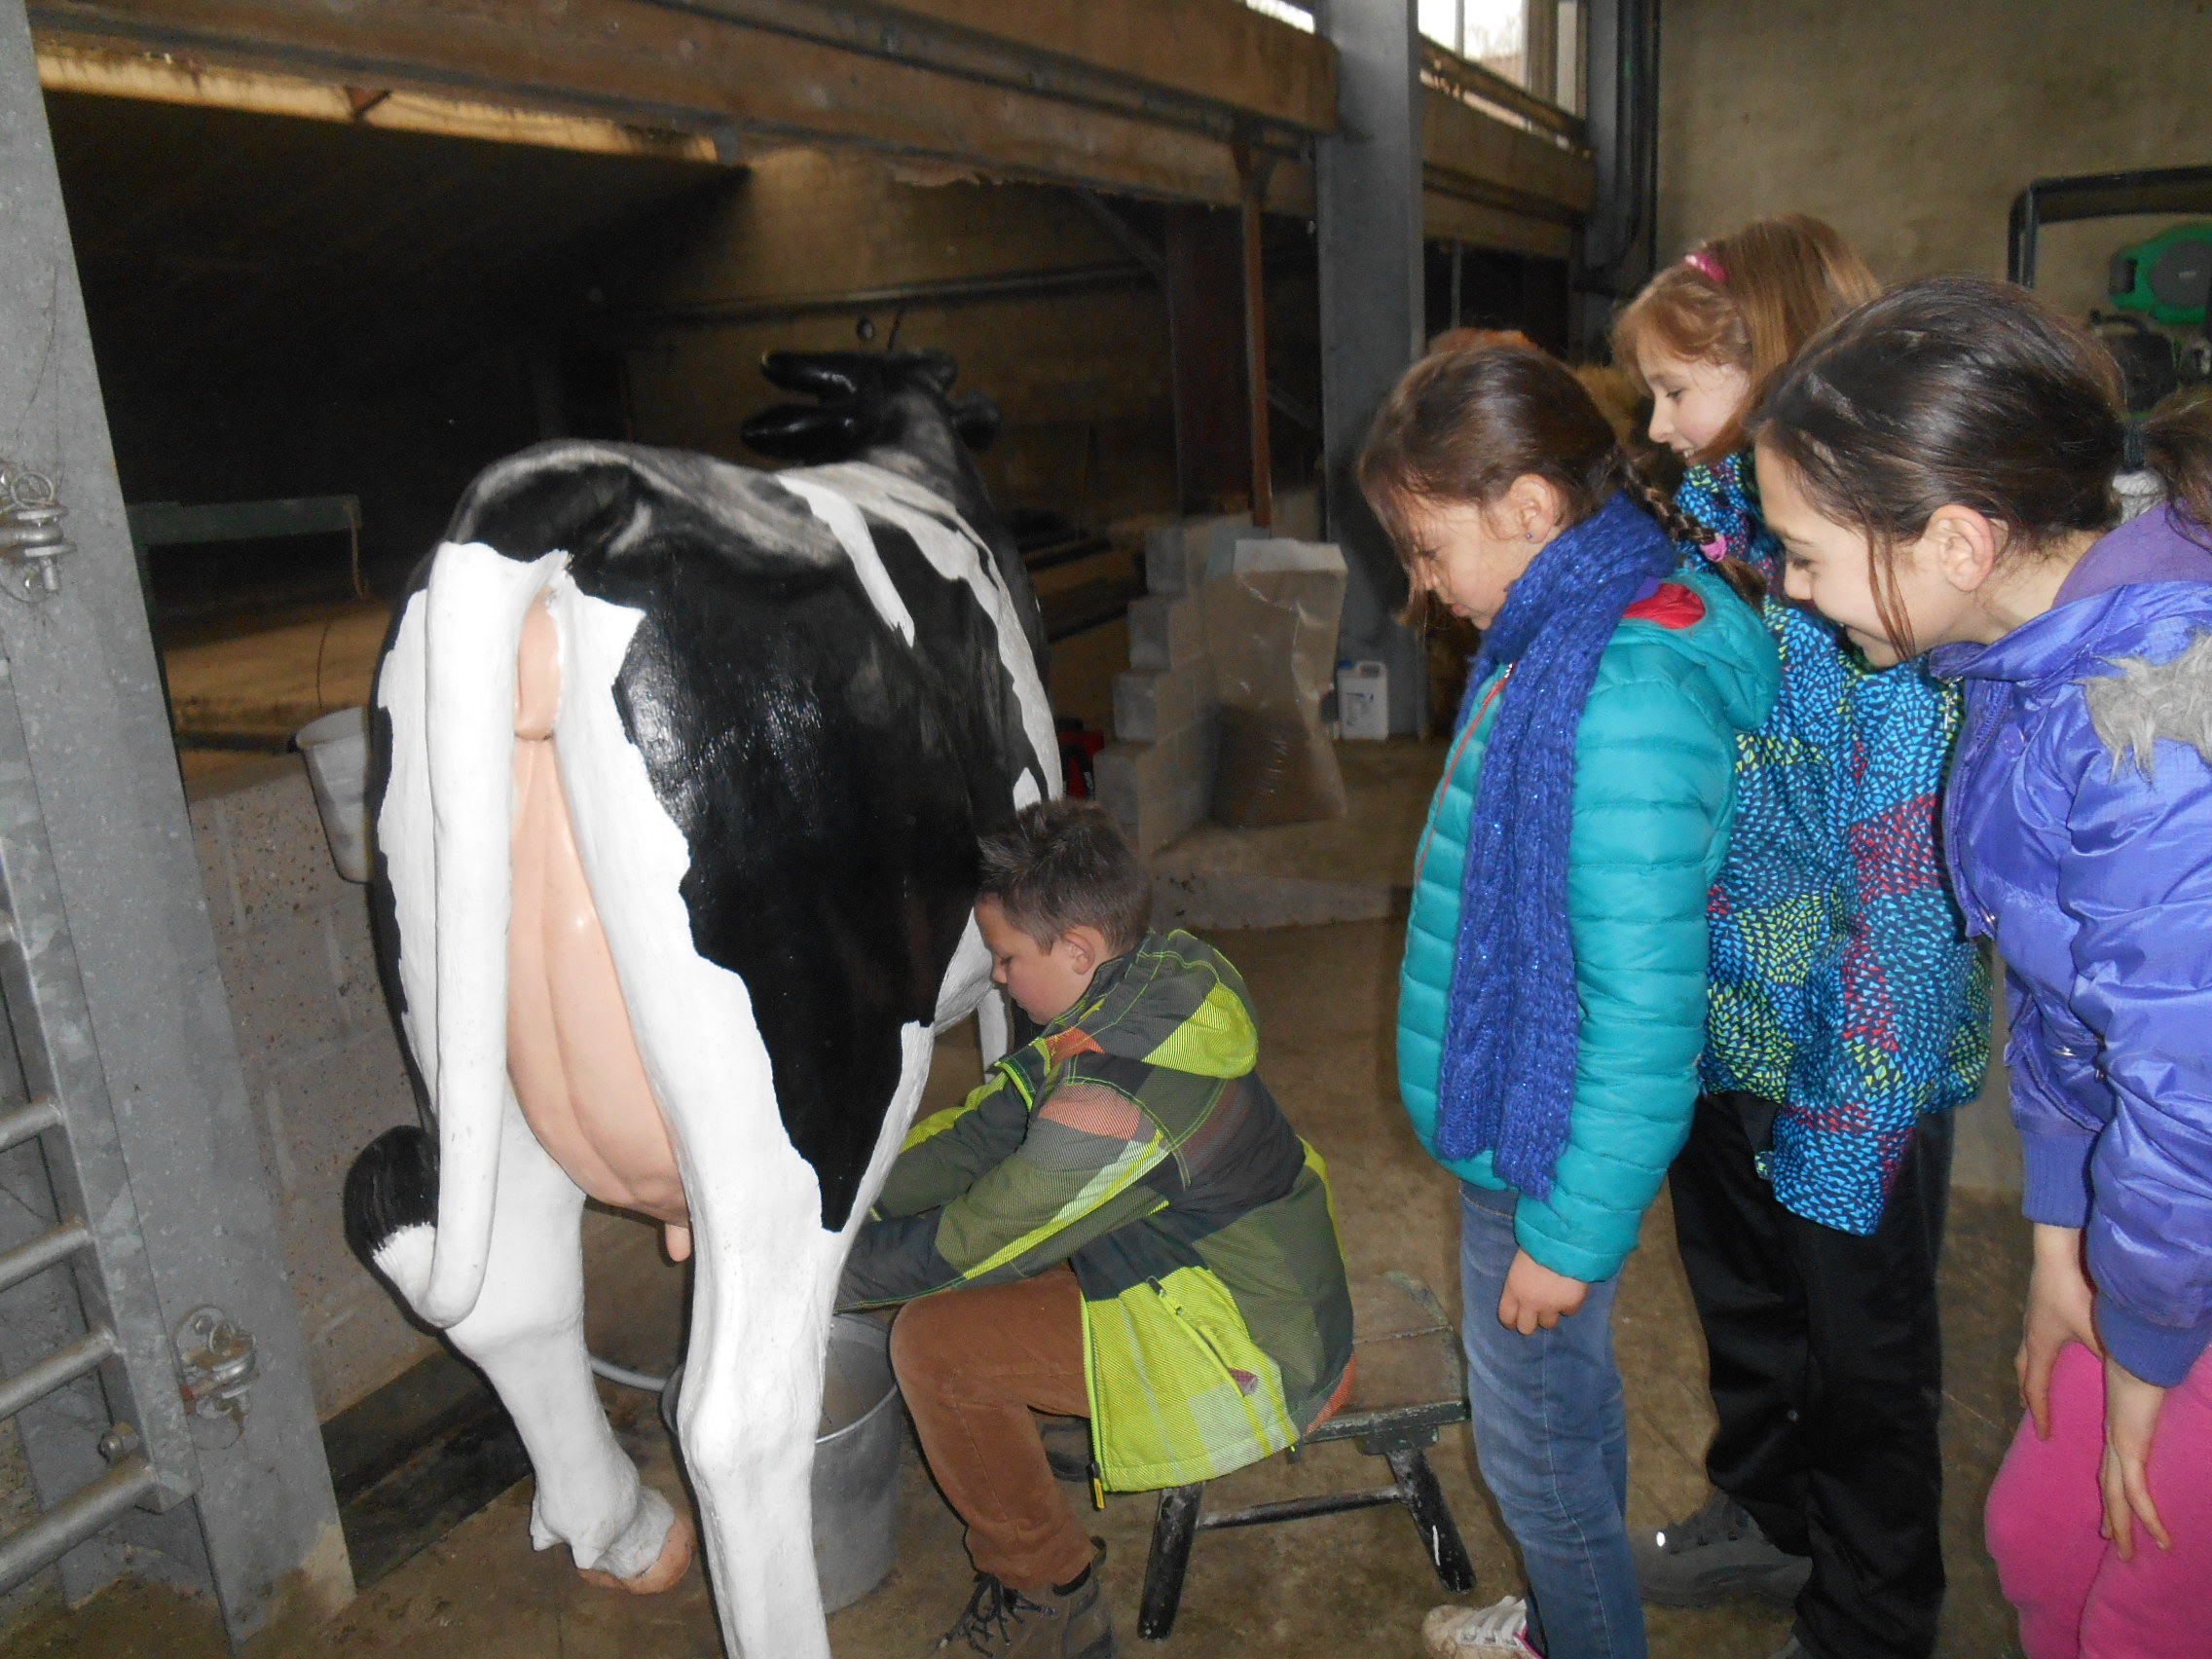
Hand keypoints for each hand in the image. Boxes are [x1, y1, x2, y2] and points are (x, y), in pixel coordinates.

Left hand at [1498, 1250, 1588, 1334]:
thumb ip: (1519, 1282)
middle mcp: (1530, 1303)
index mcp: (1513, 1289)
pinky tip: (1569, 1293)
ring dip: (1551, 1314)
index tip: (1515, 1321)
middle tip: (1536, 1314)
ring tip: (1555, 1302)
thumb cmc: (1538, 1244)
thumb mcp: (1520, 1263)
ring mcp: (1551, 1306)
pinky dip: (1569, 1305)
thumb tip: (1523, 1292)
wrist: (1564, 1241)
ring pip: (1549, 1324)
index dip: (1511, 1321)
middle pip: (1526, 1328)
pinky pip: (1569, 1312)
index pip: (1506, 1317)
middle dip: (1530, 1322)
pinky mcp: (1571, 1305)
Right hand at [2018, 1224, 2101, 1438]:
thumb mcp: (2098, 1330)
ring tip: (2038, 1381)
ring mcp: (2032, 1317)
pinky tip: (2053, 1345)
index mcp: (2041, 1344)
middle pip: (2023, 1369)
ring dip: (2031, 1370)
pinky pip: (2034, 1337)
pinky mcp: (2039, 1303)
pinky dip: (2040, 1352)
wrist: (2058, 1252)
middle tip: (2033, 1410)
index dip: (2040, 1412)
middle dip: (2029, 1392)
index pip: (2036, 1386)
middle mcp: (2031, 1333)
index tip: (2043, 1435)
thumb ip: (2111, 1356)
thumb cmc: (2074, 1293)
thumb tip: (2127, 1380)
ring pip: (2026, 1351)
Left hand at [2100, 1357, 2171, 1559]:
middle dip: (2112, 1517)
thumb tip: (2160, 1389)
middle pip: (2108, 1486)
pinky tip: (2162, 1540)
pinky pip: (2137, 1492)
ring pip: (2118, 1497)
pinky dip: (2149, 1519)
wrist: (2135, 1345)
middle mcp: (2115, 1437)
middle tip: (2114, 1542)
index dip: (2110, 1489)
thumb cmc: (2145, 1356)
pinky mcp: (2130, 1447)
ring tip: (2127, 1554)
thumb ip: (2151, 1392)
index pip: (2111, 1464)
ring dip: (2125, 1528)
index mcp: (2117, 1423)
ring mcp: (2120, 1444)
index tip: (2109, 1509)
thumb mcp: (2148, 1381)